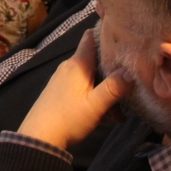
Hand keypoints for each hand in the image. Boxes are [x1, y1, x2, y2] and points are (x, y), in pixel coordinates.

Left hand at [17, 30, 132, 149]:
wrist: (39, 136)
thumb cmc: (68, 118)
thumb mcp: (96, 105)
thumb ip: (113, 87)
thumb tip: (130, 70)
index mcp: (78, 64)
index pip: (90, 37)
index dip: (105, 33)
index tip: (123, 35)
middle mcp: (69, 67)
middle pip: (95, 61)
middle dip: (113, 73)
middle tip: (131, 88)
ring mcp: (63, 79)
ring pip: (91, 78)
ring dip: (106, 92)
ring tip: (119, 115)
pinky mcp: (60, 91)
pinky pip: (82, 88)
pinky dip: (95, 98)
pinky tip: (105, 117)